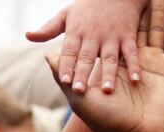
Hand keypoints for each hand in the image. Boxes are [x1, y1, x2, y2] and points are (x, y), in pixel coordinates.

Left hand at [27, 0, 145, 93]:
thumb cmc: (87, 6)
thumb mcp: (66, 14)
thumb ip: (48, 29)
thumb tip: (27, 35)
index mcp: (77, 32)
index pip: (69, 52)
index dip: (66, 66)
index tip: (64, 81)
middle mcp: (94, 36)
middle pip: (88, 57)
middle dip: (83, 74)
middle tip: (80, 91)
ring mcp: (112, 37)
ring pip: (110, 58)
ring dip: (109, 74)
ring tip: (107, 90)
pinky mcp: (128, 36)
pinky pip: (132, 53)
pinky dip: (135, 66)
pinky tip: (136, 80)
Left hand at [48, 0, 163, 131]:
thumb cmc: (105, 122)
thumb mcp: (79, 96)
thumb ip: (63, 73)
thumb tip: (45, 54)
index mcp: (110, 71)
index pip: (108, 42)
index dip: (107, 24)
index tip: (104, 3)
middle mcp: (131, 68)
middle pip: (133, 34)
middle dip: (135, 14)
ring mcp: (152, 68)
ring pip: (155, 34)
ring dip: (157, 14)